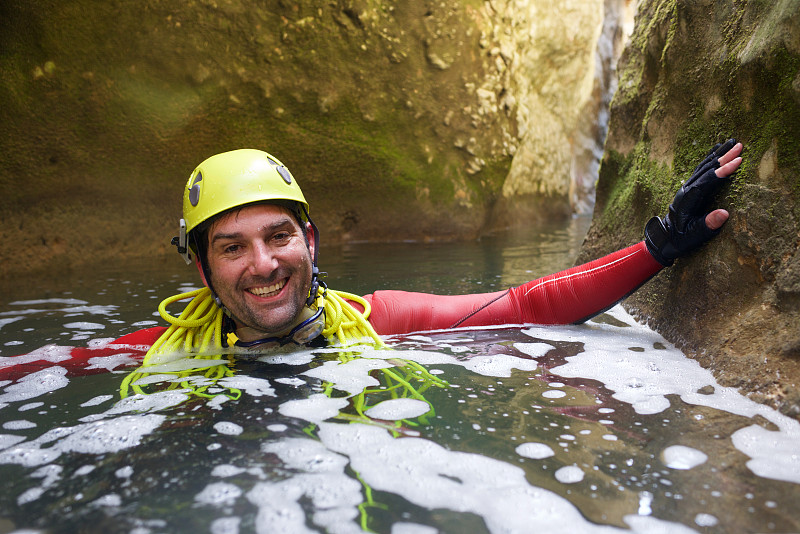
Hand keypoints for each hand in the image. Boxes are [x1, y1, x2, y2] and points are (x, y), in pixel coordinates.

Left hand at [644, 139, 742, 265]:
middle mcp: (686, 190)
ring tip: (733, 142)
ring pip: (703, 167)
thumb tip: (724, 213)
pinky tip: (717, 149)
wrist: (664, 239)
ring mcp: (686, 188)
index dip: (722, 171)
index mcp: (687, 201)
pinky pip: (701, 169)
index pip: (707, 182)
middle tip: (740, 145)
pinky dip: (710, 158)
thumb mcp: (693, 237)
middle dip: (723, 157)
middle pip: (706, 170)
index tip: (738, 161)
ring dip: (718, 154)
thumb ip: (707, 226)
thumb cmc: (680, 240)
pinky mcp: (689, 188)